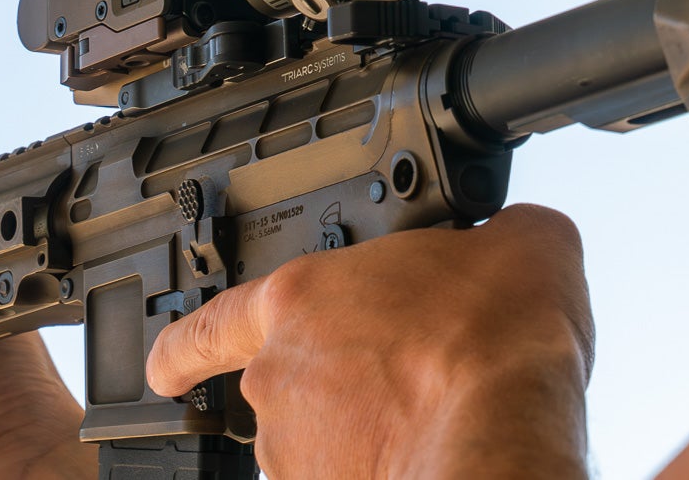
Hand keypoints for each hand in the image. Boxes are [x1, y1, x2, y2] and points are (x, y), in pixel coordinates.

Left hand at [146, 204, 594, 479]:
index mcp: (299, 300)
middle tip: (406, 374)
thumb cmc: (493, 341)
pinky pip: (352, 476)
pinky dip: (387, 467)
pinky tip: (437, 448)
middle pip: (287, 385)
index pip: (208, 326)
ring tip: (437, 411)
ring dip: (363, 431)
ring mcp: (297, 453)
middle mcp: (280, 380)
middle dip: (336, 384)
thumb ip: (497, 234)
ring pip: (320, 441)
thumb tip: (518, 237)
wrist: (502, 440)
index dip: (184, 348)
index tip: (168, 366)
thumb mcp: (520, 243)